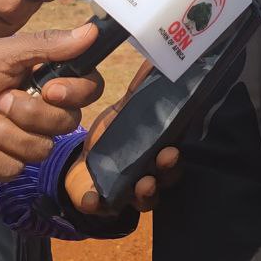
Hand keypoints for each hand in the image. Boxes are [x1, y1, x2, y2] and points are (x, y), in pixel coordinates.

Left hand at [0, 24, 104, 184]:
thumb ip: (46, 45)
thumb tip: (93, 31)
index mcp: (43, 79)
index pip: (87, 89)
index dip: (76, 92)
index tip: (51, 88)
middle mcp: (39, 110)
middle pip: (66, 122)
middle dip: (26, 112)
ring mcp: (22, 140)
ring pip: (39, 147)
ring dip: (1, 133)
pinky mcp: (3, 167)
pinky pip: (14, 167)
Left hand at [63, 60, 181, 214]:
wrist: (84, 154)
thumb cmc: (116, 127)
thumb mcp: (130, 105)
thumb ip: (144, 84)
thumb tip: (159, 54)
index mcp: (157, 147)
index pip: (174, 154)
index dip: (176, 155)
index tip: (172, 148)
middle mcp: (149, 170)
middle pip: (168, 177)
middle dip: (167, 171)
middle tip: (163, 160)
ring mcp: (128, 189)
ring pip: (145, 197)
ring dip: (146, 193)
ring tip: (143, 184)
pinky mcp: (102, 199)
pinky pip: (102, 206)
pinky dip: (97, 203)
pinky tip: (90, 197)